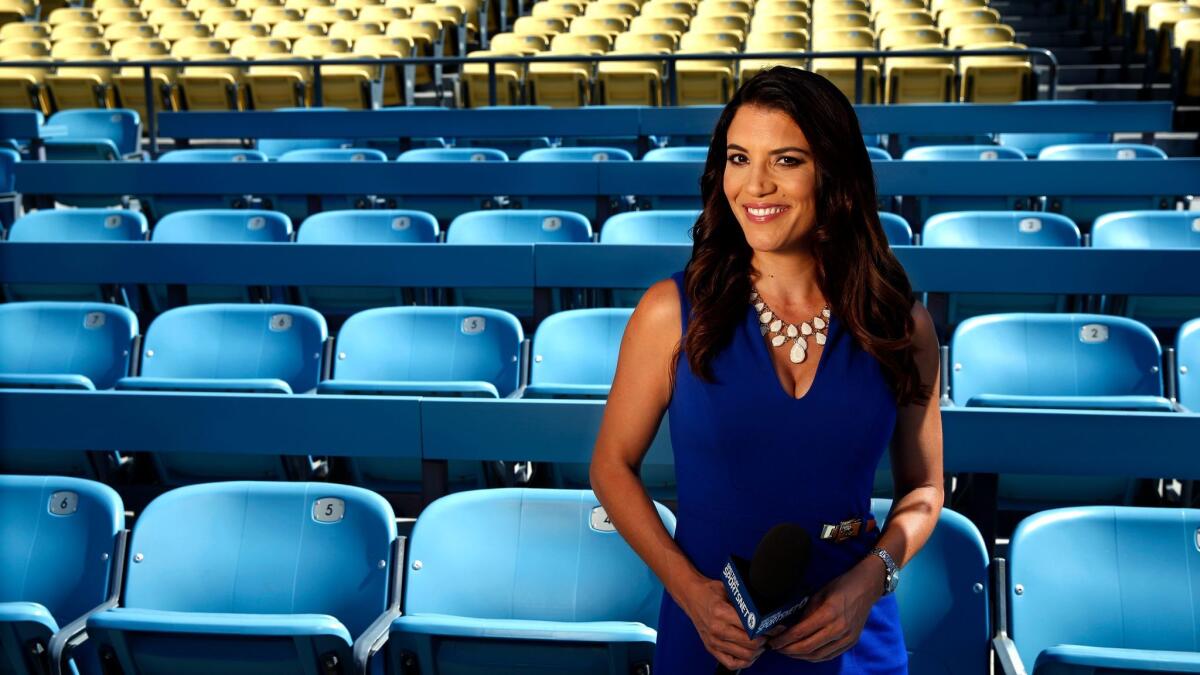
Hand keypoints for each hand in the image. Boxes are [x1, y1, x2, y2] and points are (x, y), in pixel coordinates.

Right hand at [680, 577, 767, 670]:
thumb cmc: (709, 591)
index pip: (751, 628)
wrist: (691, 596)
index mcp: (722, 613)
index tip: (775, 627)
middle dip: (764, 641)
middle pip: (750, 645)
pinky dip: (744, 662)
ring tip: (761, 643)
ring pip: (744, 656)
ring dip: (757, 651)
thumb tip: (765, 610)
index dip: (767, 630)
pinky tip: (750, 654)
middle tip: (769, 634)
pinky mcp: (711, 648)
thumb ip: (745, 602)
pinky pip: (731, 663)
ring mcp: (714, 641)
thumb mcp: (729, 590)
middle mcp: (717, 629)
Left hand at [767, 558, 883, 661]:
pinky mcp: (851, 642)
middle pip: (807, 647)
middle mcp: (838, 628)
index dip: (784, 639)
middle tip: (776, 648)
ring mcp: (846, 638)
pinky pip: (829, 656)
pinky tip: (804, 653)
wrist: (867, 588)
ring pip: (818, 655)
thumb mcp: (818, 594)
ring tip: (788, 651)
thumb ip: (806, 613)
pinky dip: (814, 657)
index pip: (800, 632)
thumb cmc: (841, 586)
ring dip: (800, 656)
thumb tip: (790, 627)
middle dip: (788, 650)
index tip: (773, 641)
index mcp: (828, 613)